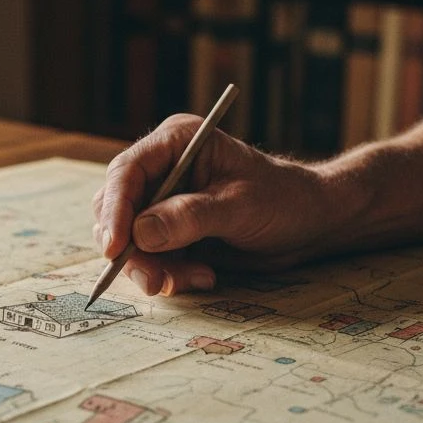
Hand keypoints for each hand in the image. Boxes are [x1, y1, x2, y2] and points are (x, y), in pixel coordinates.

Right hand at [91, 114, 336, 295]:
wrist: (308, 223)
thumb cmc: (283, 199)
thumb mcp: (240, 206)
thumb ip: (190, 217)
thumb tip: (141, 232)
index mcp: (176, 143)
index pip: (126, 172)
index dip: (114, 210)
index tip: (116, 248)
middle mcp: (162, 169)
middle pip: (118, 210)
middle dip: (131, 250)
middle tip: (154, 280)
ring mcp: (163, 202)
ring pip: (129, 241)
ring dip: (153, 267)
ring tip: (194, 278)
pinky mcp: (169, 231)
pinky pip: (149, 258)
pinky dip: (169, 274)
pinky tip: (203, 275)